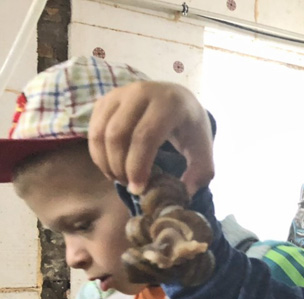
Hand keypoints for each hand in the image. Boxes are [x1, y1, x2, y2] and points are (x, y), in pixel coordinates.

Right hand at [88, 81, 213, 195]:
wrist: (179, 100)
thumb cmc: (191, 130)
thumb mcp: (204, 152)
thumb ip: (199, 176)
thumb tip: (183, 195)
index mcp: (169, 104)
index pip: (145, 136)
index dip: (137, 166)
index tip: (138, 189)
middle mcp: (142, 92)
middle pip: (118, 134)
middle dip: (119, 166)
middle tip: (129, 186)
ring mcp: (120, 93)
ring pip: (101, 131)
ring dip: (105, 161)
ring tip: (119, 179)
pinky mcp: (106, 99)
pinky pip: (93, 128)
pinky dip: (98, 152)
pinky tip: (111, 167)